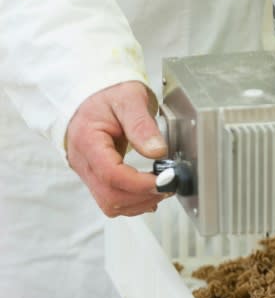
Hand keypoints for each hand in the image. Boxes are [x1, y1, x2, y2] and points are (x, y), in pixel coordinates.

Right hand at [66, 81, 168, 216]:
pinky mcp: (94, 177)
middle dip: (142, 196)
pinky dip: (132, 202)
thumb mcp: (129, 100)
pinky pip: (110, 200)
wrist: (92, 95)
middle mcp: (82, 161)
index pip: (110, 174)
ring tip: (161, 188)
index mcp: (87, 140)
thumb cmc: (107, 94)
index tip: (164, 180)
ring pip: (110, 203)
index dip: (139, 184)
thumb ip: (142, 126)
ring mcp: (87, 172)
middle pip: (110, 196)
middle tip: (168, 185)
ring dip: (139, 203)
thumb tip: (157, 151)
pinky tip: (148, 193)